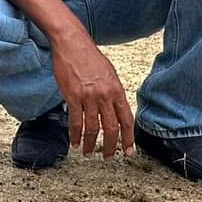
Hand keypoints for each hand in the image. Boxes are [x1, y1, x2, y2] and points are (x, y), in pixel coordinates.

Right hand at [51, 31, 133, 158]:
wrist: (73, 44)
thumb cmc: (90, 57)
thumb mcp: (109, 74)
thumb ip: (112, 93)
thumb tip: (114, 109)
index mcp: (117, 90)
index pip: (127, 120)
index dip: (128, 138)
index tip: (128, 151)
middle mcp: (105, 96)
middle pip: (111, 128)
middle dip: (110, 146)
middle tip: (108, 157)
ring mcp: (89, 97)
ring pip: (93, 128)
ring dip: (90, 144)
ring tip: (88, 152)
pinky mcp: (73, 97)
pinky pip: (76, 121)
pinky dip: (75, 135)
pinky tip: (75, 142)